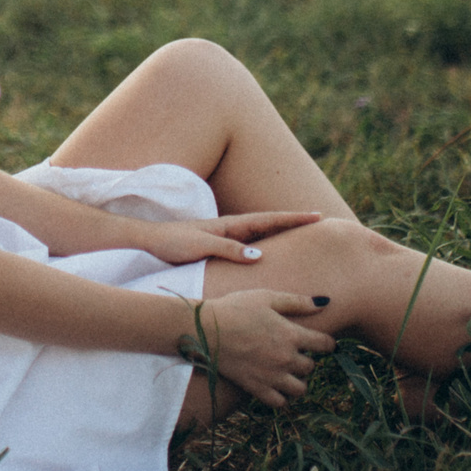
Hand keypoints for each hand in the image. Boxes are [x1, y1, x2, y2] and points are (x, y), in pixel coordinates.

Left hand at [140, 211, 323, 265]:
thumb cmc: (174, 242)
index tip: (317, 215)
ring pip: (262, 234)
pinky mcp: (219, 247)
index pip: (270, 219)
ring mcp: (226, 237)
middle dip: (294, 221)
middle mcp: (232, 229)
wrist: (150, 241)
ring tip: (303, 235)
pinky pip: (250, 245)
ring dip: (282, 232)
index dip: (294, 218)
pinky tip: (270, 254)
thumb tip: (259, 255)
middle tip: (320, 220)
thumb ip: (229, 250)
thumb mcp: (202, 246)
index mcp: (231, 225)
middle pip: (271, 223)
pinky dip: (265, 245)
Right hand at [186, 289, 334, 407]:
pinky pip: (280, 402)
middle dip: (307, 359)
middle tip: (296, 353)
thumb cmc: (235, 308)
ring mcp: (271, 376)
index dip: (328, 343)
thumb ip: (297, 302)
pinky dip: (282, 397)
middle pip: (311, 367)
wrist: (205, 330)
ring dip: (298, 381)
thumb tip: (325, 302)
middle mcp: (285, 358)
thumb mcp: (267, 297)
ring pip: (300, 389)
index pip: (324, 344)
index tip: (325, 343)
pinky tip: (275, 386)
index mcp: (291, 334)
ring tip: (288, 372)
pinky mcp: (256, 388)